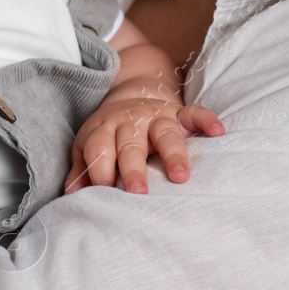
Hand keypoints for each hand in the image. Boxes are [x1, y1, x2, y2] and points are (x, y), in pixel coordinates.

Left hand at [64, 97, 222, 193]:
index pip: (99, 148)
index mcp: (105, 129)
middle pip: (130, 145)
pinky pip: (195, 113)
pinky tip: (217, 132)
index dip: (100, 169)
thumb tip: (70, 195)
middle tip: (138, 191)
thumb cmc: (109, 132)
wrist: (133, 94)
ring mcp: (157, 116)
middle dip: (133, 167)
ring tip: (180, 177)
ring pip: (165, 133)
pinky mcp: (179, 113)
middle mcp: (131, 122)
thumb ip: (82, 168)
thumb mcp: (90, 145)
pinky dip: (206, 120)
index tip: (103, 192)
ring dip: (173, 154)